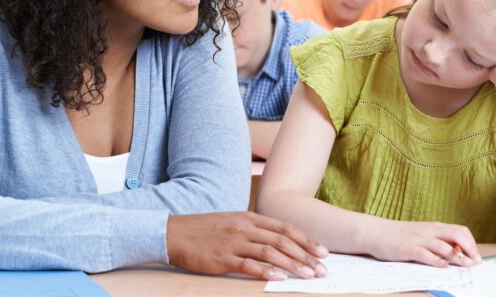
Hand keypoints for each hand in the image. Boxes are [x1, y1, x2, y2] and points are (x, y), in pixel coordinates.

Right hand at [166, 212, 327, 280]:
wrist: (173, 233)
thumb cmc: (203, 230)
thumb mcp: (232, 222)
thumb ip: (254, 230)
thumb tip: (277, 242)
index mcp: (249, 218)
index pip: (284, 228)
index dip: (306, 239)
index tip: (322, 251)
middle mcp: (245, 228)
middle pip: (282, 241)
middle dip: (306, 255)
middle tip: (322, 268)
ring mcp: (234, 242)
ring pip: (271, 252)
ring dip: (293, 265)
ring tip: (309, 275)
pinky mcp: (222, 258)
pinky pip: (248, 265)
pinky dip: (267, 271)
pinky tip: (280, 278)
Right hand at [370, 221, 480, 267]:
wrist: (376, 232)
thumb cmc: (400, 236)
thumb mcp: (422, 234)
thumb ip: (437, 240)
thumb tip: (457, 252)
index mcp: (434, 227)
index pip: (460, 230)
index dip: (472, 243)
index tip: (476, 256)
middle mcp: (429, 231)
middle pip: (457, 234)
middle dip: (470, 248)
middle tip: (475, 262)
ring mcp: (419, 239)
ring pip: (444, 245)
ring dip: (458, 256)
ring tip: (466, 265)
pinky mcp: (408, 248)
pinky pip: (425, 254)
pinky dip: (436, 260)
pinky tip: (443, 266)